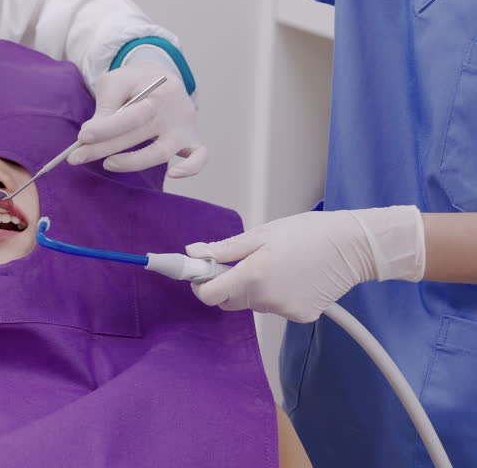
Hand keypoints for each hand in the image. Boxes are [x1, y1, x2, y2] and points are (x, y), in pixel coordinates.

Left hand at [68, 60, 205, 176]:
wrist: (160, 77)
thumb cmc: (133, 83)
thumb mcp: (115, 82)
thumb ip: (105, 106)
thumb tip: (90, 136)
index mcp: (158, 89)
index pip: (131, 115)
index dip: (106, 129)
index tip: (82, 137)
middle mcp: (175, 109)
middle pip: (140, 135)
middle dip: (104, 148)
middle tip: (76, 158)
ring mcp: (185, 127)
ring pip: (163, 152)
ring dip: (133, 162)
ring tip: (107, 164)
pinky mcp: (192, 141)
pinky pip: (200, 158)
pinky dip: (190, 169)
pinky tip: (172, 175)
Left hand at [185, 206, 424, 322]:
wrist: (355, 246)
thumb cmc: (310, 233)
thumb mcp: (262, 234)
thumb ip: (225, 249)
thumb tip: (195, 254)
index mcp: (252, 276)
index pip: (209, 295)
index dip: (202, 284)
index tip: (203, 271)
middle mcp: (266, 299)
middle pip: (229, 301)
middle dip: (227, 284)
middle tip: (243, 261)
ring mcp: (284, 310)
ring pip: (253, 304)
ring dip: (255, 288)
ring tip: (278, 264)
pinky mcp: (300, 316)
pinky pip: (276, 308)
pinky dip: (278, 295)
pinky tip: (294, 277)